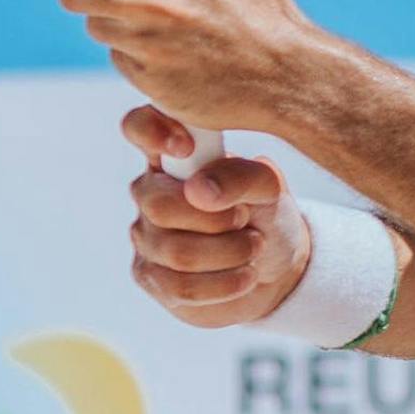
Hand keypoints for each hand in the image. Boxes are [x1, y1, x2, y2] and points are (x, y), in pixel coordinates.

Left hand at [49, 0, 330, 139]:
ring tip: (155, 16)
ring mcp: (146, 43)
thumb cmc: (263, 2)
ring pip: (96, 23)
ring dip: (114, 17)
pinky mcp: (145, 78)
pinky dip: (135, 49)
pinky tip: (170, 47)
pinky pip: (119, 56)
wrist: (283, 75)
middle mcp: (154, 1)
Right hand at [121, 103, 307, 327]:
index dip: (151, 131)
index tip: (186, 148)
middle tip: (246, 218)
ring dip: (230, 252)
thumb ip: (241, 177)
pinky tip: (245, 276)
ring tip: (254, 246)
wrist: (275, 269)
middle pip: (157, 204)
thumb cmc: (266, 214)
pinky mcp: (151, 277)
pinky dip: (226, 284)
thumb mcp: (269, 190)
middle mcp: (150, 191)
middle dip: (217, 218)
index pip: (139, 126)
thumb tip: (199, 190)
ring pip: (177, 252)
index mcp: (174, 155)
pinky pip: (182, 287)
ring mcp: (146, 236)